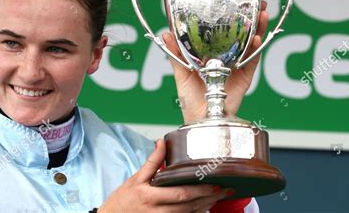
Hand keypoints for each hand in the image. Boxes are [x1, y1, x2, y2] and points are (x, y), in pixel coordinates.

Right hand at [98, 139, 232, 212]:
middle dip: (210, 198)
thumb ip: (152, 162)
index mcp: (151, 196)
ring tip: (220, 196)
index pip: (181, 194)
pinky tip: (204, 207)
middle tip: (226, 190)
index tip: (215, 183)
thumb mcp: (136, 178)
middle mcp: (158, 211)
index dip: (200, 190)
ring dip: (206, 206)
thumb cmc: (122, 200)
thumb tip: (161, 142)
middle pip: (190, 206)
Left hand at [163, 1, 268, 122]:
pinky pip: (252, 62)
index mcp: (212, 54)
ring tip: (262, 14)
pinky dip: (255, 50)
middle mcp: (227, 57)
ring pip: (251, 44)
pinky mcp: (245, 77)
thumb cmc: (190, 98)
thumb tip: (165, 34)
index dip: (229, 16)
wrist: (200, 118)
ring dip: (258, 29)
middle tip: (255, 2)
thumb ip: (176, 54)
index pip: (222, 31)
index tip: (232, 1)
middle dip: (250, 18)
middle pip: (242, 34)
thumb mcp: (181, 72)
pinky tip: (257, 39)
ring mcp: (238, 66)